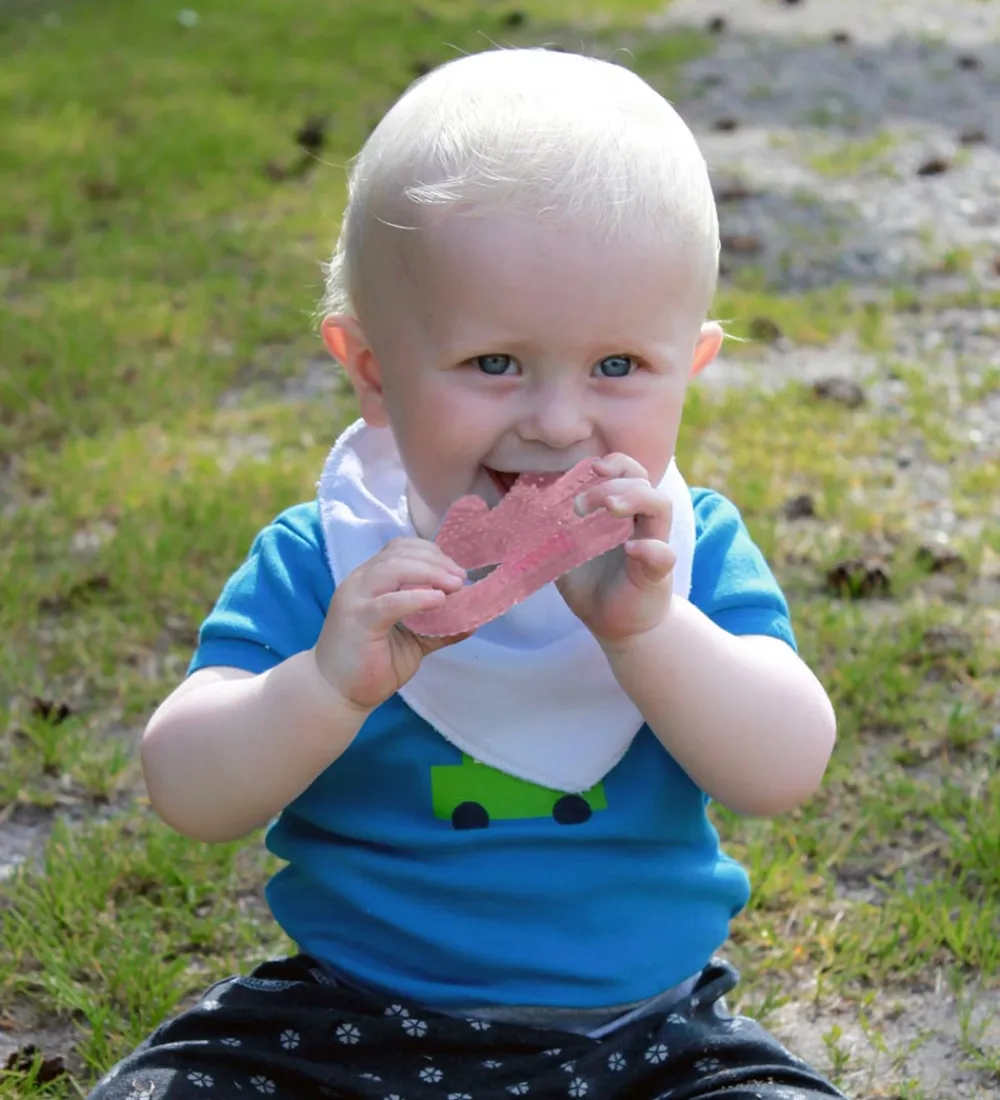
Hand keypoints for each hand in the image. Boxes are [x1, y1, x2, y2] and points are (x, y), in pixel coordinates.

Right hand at [313, 538, 471, 711]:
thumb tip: (473, 620)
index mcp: (370, 581)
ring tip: (454, 587)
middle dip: (436, 561)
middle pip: (400, 553)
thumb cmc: (371, 665)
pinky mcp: (358, 620)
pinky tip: (437, 601)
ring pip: (394, 568)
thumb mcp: (412, 641)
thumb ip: (438, 627)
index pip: (400, 549)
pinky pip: (389, 601)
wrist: (335, 693)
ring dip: (430, 573)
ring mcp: (356, 598)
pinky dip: (416, 597)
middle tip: (461, 578)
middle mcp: (360, 582)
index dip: (430, 553)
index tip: (455, 570)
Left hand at [555, 453, 675, 644]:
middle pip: (642, 483)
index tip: (593, 468)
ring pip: (660, 506)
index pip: (630, 473)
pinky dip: (650, 548)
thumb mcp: (565, 549)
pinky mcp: (657, 575)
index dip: (616, 463)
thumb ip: (552, 526)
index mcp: (623, 512)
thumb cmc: (591, 582)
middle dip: (611, 484)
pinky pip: (664, 555)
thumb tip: (518, 505)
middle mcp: (642, 524)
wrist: (614, 625)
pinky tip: (630, 549)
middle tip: (580, 506)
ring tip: (610, 508)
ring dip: (634, 499)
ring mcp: (654, 546)